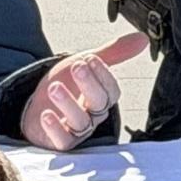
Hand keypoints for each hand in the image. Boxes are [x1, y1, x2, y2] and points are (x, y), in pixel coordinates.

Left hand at [23, 32, 148, 150]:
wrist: (38, 103)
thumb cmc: (67, 83)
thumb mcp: (86, 63)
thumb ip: (113, 52)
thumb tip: (143, 39)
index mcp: (102, 96)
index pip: (112, 90)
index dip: (103, 74)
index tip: (90, 58)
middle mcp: (93, 115)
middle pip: (99, 104)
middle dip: (89, 84)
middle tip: (77, 67)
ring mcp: (77, 129)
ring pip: (80, 122)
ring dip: (68, 104)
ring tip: (54, 87)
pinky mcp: (60, 141)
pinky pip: (62, 140)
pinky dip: (55, 129)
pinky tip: (46, 114)